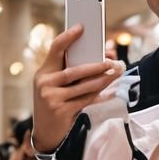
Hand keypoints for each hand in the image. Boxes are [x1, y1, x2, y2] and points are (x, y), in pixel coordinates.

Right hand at [32, 24, 125, 151]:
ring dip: (103, 79)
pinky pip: (86, 100)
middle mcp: (45, 83)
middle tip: (112, 61)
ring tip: (115, 73)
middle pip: (75, 70)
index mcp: (43, 72)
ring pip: (84, 86)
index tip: (81, 27)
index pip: (55, 49)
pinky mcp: (62, 110)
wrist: (45, 132)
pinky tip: (111, 90)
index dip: (68, 37)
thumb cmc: (54, 103)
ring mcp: (52, 98)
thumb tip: (99, 57)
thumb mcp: (55, 86)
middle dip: (96, 65)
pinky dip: (100, 94)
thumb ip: (70, 72)